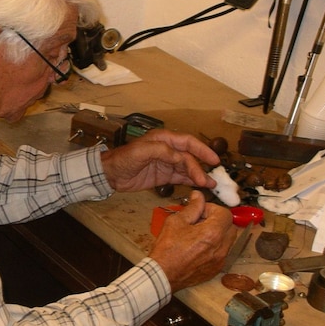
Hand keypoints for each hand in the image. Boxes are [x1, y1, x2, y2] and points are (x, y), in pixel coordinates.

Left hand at [99, 129, 219, 192]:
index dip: (202, 150)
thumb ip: (163, 152)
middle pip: (190, 157)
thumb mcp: (142, 151)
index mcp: (164, 139)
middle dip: (200, 168)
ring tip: (211, 185)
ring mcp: (167, 163)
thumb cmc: (124, 158)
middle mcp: (168, 150)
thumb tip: (181, 158)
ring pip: (187, 168)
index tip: (214, 160)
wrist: (111, 174)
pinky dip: (191, 181)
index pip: (188, 143)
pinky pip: (181, 177)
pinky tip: (200, 186)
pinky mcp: (164, 176)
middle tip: (209, 181)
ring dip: (199, 176)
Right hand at [150, 191, 235, 292]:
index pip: (225, 213)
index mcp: (213, 233)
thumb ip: (192, 207)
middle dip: (217, 220)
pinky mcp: (217, 268)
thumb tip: (198, 196)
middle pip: (230, 226)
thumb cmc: (167, 248)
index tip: (199, 212)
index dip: (212, 209)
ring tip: (199, 235)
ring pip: (228, 240)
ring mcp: (221, 259)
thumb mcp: (176, 222)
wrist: (163, 275)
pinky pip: (223, 252)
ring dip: (218, 233)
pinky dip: (215, 246)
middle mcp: (222, 247)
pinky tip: (199, 248)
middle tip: (199, 222)